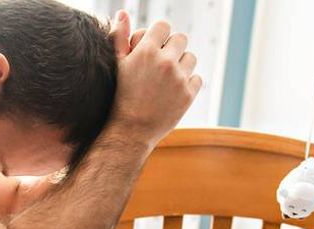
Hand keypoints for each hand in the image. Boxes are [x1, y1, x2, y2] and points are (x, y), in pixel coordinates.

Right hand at [107, 13, 200, 147]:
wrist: (130, 131)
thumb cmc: (120, 96)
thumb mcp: (116, 65)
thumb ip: (120, 37)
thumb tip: (123, 12)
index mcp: (147, 51)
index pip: (164, 26)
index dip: (159, 35)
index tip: (155, 47)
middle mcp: (165, 62)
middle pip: (181, 39)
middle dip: (172, 48)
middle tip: (163, 62)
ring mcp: (179, 79)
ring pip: (191, 58)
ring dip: (182, 64)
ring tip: (168, 78)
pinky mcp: (188, 95)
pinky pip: (197, 78)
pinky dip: (188, 83)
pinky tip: (173, 91)